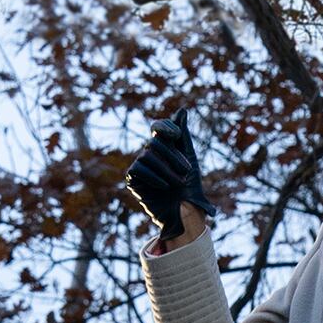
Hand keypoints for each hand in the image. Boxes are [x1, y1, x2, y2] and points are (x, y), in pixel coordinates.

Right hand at [123, 108, 211, 249]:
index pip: (158, 128)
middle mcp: (150, 154)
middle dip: (173, 156)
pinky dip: (154, 177)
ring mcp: (140, 166)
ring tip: (178, 184)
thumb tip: (182, 110)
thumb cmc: (190, 188)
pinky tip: (164, 187)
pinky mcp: (133, 179)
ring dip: (167, 170)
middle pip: (155, 142)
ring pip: (147, 155)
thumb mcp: (190, 159)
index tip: (176, 134)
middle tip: (186, 172)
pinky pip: (138, 169)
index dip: (165, 127)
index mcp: (165, 147)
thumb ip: (184, 136)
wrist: (185, 212)